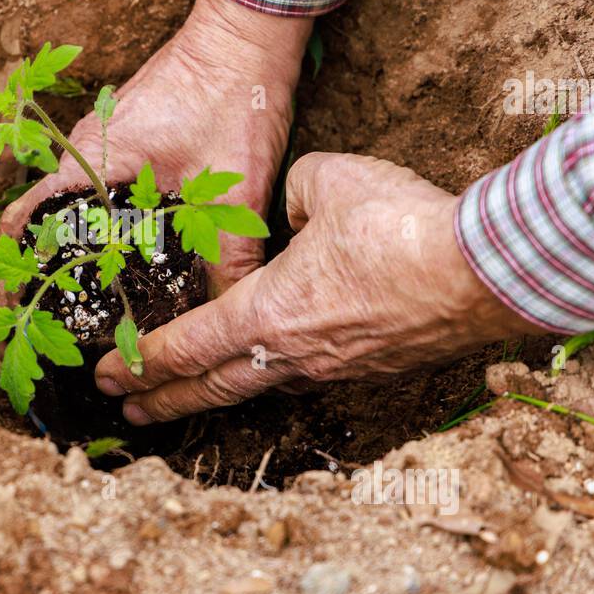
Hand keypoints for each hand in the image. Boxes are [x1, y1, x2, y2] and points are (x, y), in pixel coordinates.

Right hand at [0, 0, 311, 298]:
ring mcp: (102, 141)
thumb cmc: (233, 96)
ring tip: (77, 300)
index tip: (13, 311)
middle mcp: (85, 149)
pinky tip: (119, 255)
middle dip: (34, 271)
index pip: (24, 220)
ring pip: (67, 204)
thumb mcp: (234, 188)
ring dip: (64, 247)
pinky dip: (92, 223)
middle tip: (46, 323)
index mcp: (93, 160)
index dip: (11, 270)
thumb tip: (230, 316)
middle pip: (40, 219)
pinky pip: (93, 188)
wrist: (246, 32)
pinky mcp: (125, 137)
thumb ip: (231, 257)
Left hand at [93, 153, 544, 423]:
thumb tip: (291, 209)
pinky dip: (270, 377)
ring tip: (191, 397)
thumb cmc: (400, 226)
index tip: (110, 376)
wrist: (483, 272)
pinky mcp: (370, 368)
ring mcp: (334, 369)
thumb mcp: (327, 181)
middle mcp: (293, 354)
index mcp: (268, 312)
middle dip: (164, 401)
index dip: (143, 364)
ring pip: (259, 385)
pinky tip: (272, 367)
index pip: (187, 346)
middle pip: (212, 388)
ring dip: (216, 394)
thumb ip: (291, 194)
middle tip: (128, 411)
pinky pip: (304, 377)